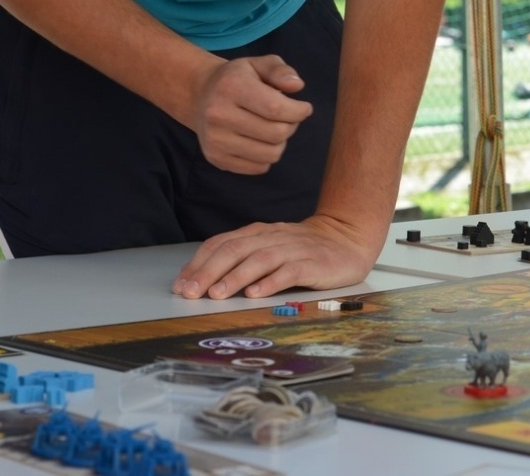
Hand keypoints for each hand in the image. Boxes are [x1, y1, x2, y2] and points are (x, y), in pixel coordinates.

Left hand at [172, 214, 379, 299]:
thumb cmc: (303, 250)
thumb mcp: (270, 248)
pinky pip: (290, 271)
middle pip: (235, 250)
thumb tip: (204, 282)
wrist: (347, 239)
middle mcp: (273, 238)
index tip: (181, 284)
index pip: (222, 243)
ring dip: (235, 277)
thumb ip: (242, 259)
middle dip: (209, 272)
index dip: (199, 263)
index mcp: (258, 234)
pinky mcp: (313, 263)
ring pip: (259, 259)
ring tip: (217, 295)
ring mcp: (293, 249)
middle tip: (191, 292)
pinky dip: (271, 282)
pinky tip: (257, 294)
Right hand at [183, 55, 311, 173]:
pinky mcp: (216, 158)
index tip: (305, 108)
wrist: (201, 96)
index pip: (276, 108)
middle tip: (288, 117)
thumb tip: (297, 85)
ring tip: (273, 127)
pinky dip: (267, 156)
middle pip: (276, 133)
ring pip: (270, 154)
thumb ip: (280, 70)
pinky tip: (260, 140)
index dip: (299, 111)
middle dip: (291, 125)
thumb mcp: (258, 63)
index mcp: (231, 87)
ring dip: (281, 142)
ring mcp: (215, 140)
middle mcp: (219, 115)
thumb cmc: (237, 78)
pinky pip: (259, 168)